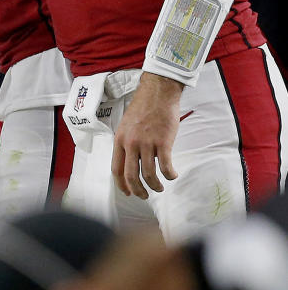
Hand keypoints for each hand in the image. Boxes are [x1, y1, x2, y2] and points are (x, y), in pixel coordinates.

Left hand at [112, 73, 182, 199]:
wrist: (158, 93)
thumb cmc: (143, 109)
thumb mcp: (126, 126)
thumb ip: (127, 143)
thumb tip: (131, 162)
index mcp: (119, 140)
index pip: (116, 169)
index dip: (121, 184)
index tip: (127, 192)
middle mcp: (131, 143)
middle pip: (131, 175)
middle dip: (138, 190)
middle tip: (144, 196)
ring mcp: (147, 143)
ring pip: (149, 174)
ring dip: (155, 185)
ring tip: (160, 188)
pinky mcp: (163, 142)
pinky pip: (165, 166)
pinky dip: (170, 175)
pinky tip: (173, 175)